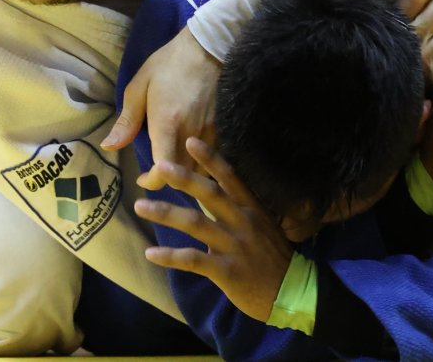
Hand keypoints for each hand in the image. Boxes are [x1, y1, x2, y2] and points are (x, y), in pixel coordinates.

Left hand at [102, 27, 219, 187]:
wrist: (209, 47)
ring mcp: (211, 133)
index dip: (151, 181)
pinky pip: (213, 158)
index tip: (143, 177)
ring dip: (185, 173)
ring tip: (174, 165)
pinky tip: (192, 154)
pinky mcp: (224, 129)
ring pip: (200, 170)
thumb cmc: (170, 64)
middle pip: (182, 177)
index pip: (162, 171)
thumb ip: (127, 121)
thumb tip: (108, 146)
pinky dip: (202, 163)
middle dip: (167, 180)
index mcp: (167, 125)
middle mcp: (191, 135)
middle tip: (156, 172)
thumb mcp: (139, 86)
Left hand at [134, 137, 291, 322]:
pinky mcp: (226, 271)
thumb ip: (239, 210)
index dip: (210, 158)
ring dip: (166, 213)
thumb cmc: (273, 256)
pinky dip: (170, 256)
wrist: (291, 291)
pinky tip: (151, 254)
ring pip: (195, 224)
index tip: (190, 141)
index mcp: (251, 208)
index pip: (229, 177)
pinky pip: (193, 260)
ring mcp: (234, 246)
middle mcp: (242, 222)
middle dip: (183, 179)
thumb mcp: (263, 225)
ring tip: (141, 207)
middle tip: (159, 167)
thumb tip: (214, 192)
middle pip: (209, 194)